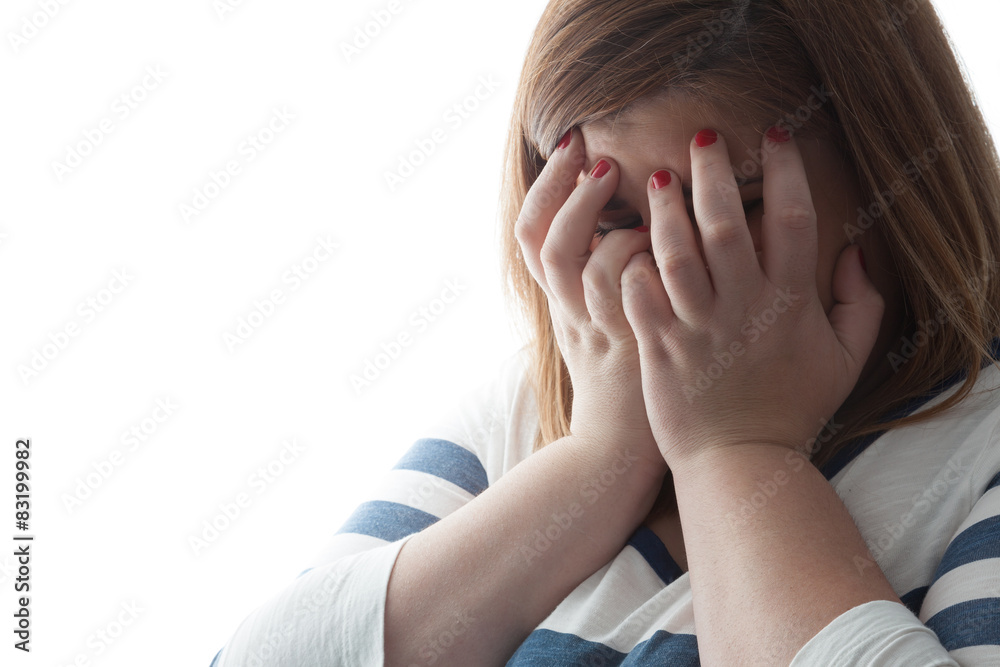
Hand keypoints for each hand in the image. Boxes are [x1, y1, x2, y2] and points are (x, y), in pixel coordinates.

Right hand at [515, 128, 665, 474]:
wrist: (618, 453)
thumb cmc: (622, 385)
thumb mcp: (597, 331)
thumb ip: (605, 283)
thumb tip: (633, 227)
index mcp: (560, 303)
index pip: (532, 236)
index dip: (547, 188)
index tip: (571, 145)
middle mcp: (568, 311)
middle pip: (540, 239)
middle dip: (562, 188)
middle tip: (591, 150)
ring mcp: (595, 326)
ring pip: (574, 257)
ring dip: (596, 212)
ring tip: (631, 179)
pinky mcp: (627, 340)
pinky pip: (620, 287)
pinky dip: (635, 253)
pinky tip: (666, 237)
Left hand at [619, 128, 883, 471]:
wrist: (742, 465)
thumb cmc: (792, 410)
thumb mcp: (845, 361)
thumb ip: (861, 305)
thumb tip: (858, 251)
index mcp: (790, 304)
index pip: (793, 221)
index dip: (786, 171)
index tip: (775, 134)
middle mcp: (743, 308)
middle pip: (726, 224)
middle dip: (713, 173)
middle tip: (702, 139)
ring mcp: (698, 328)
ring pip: (676, 253)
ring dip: (666, 211)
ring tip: (658, 180)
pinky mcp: (660, 348)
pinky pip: (638, 295)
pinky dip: (632, 265)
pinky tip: (628, 244)